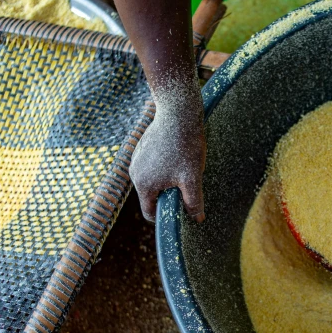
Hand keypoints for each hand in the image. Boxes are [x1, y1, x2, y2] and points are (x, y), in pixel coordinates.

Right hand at [129, 95, 206, 222]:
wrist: (178, 112)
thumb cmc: (185, 146)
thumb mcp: (193, 178)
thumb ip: (193, 202)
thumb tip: (197, 219)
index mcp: (143, 184)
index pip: (149, 212)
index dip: (165, 216)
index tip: (181, 211)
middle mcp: (134, 173)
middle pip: (151, 196)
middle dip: (169, 195)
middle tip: (187, 184)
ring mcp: (136, 158)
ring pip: (152, 180)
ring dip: (168, 180)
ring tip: (184, 166)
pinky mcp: (142, 147)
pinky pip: (152, 165)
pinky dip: (164, 166)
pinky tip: (178, 154)